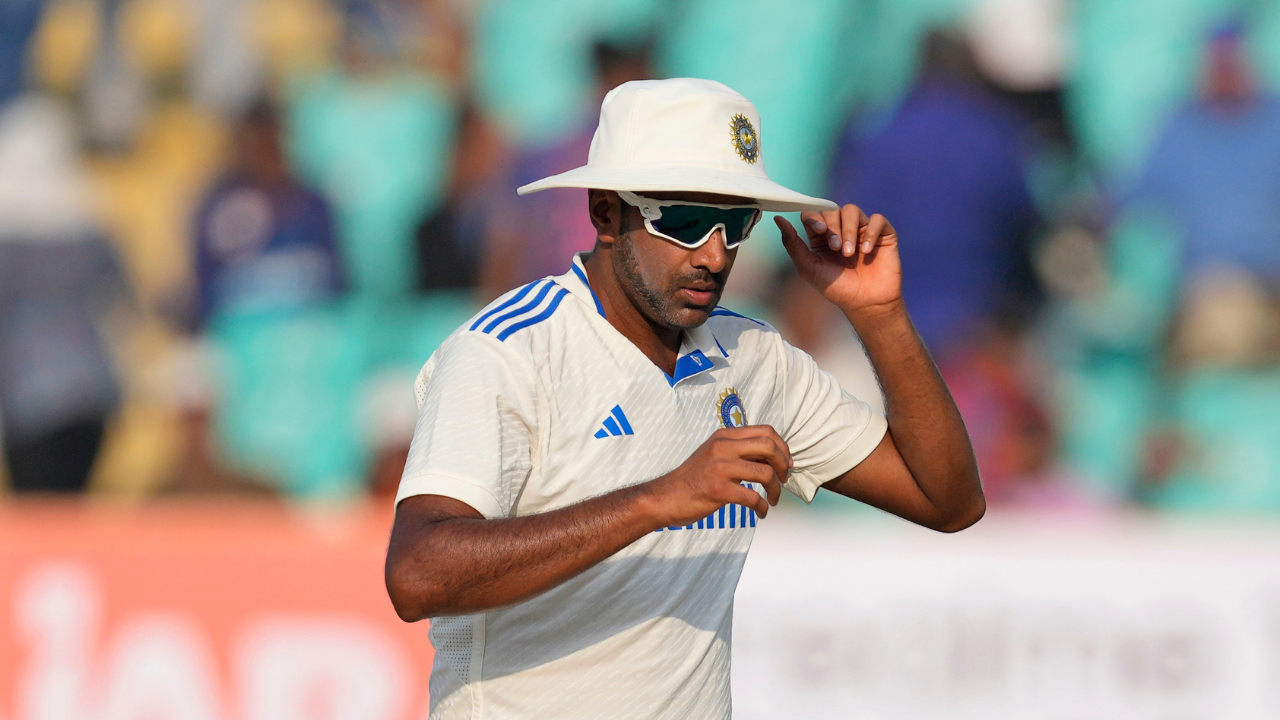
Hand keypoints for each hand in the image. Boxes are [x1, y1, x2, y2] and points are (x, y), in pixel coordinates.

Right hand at [643, 426, 791, 526]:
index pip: (765, 432)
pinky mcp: (718, 490)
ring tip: (773, 499)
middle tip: (784, 479)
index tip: (786, 463)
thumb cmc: (693, 478)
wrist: (665, 497)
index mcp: (724, 436)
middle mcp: (722, 447)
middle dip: (783, 465)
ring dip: (776, 489)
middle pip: (769, 447)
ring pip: (764, 473)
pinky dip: (762, 507)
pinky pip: (752, 497)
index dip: (782, 447)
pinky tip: (761, 512)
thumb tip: (771, 456)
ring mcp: (720, 468)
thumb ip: (739, 451)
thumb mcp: (715, 455)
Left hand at [775, 205, 901, 314]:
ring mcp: (862, 229)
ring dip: (849, 230)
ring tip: (850, 253)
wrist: (866, 304)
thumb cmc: (837, 288)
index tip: (818, 230)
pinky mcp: (882, 234)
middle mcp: (841, 229)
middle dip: (833, 227)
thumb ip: (792, 244)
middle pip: (832, 209)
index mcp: (821, 236)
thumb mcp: (809, 268)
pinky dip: (870, 232)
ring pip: (852, 211)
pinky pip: (877, 219)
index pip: (813, 212)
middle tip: (837, 249)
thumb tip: (777, 219)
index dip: (814, 217)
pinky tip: (866, 251)